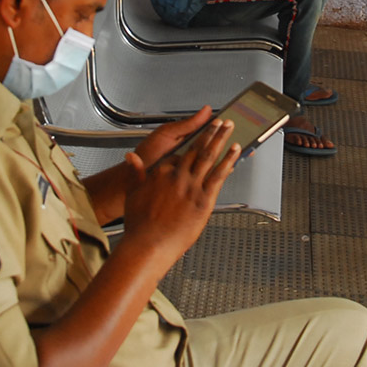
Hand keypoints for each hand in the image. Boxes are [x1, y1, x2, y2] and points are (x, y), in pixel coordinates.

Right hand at [121, 118, 238, 269]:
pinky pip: (219, 175)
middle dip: (210, 133)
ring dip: (220, 139)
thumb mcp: (132, 193)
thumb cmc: (140, 225)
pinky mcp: (203, 199)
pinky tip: (235, 150)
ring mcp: (192, 187)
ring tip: (229, 127)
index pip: (179, 155)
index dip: (191, 144)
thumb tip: (130, 158)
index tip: (199, 136)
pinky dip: (228, 161)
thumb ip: (135, 173)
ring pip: (209, 156)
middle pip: (197, 149)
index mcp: (162, 172)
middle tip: (219, 121)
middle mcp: (178, 176)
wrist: (148, 245)